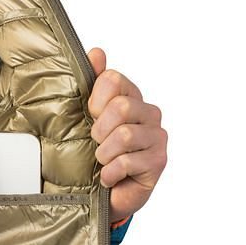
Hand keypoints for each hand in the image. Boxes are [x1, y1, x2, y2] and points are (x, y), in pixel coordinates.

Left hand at [86, 47, 166, 222]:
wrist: (105, 192)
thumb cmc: (95, 152)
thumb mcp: (86, 117)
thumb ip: (92, 83)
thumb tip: (97, 52)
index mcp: (131, 96)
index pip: (113, 80)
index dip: (95, 100)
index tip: (91, 116)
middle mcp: (149, 113)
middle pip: (121, 107)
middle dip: (100, 129)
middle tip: (96, 143)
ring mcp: (157, 137)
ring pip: (124, 135)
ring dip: (104, 153)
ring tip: (103, 161)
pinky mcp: (158, 161)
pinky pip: (127, 162)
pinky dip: (110, 172)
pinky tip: (109, 177)